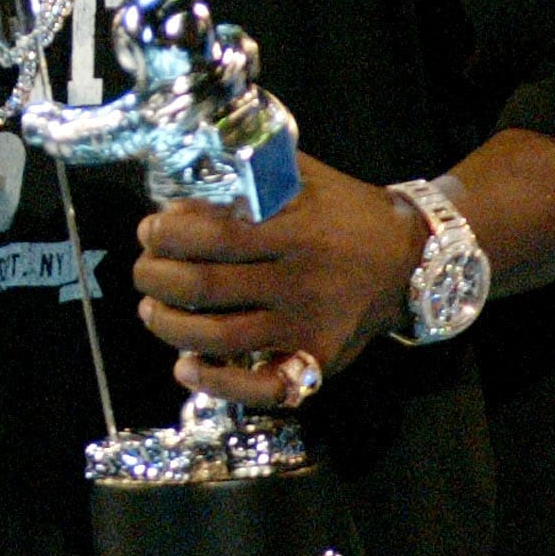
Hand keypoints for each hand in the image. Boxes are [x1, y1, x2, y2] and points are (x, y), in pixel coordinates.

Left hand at [127, 153, 429, 405]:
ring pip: (220, 338)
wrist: (410, 260)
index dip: (168, 236)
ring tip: (151, 309)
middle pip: (205, 289)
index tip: (150, 231)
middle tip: (144, 269)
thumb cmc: (346, 214)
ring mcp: (307, 326)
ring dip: (169, 327)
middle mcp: (299, 282)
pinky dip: (217, 382)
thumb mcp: (305, 177)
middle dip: (155, 279)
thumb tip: (187, 179)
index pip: (213, 237)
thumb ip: (252, 169)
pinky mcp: (316, 362)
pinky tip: (185, 367)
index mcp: (295, 231)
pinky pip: (262, 386)